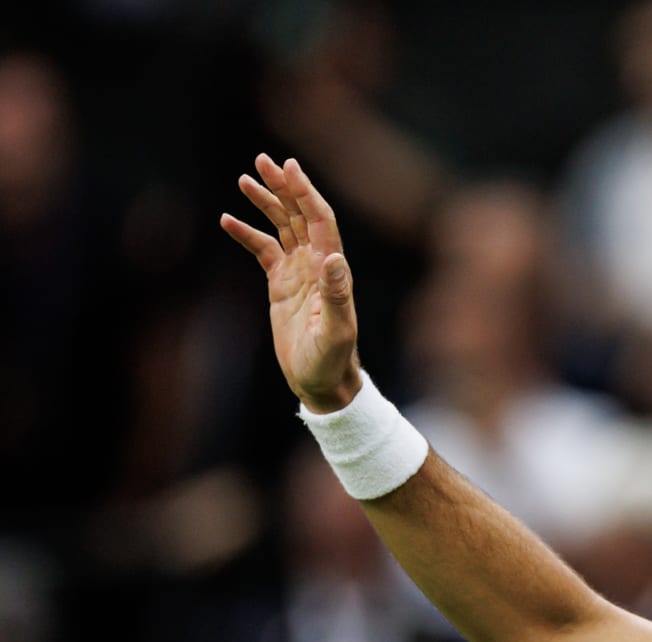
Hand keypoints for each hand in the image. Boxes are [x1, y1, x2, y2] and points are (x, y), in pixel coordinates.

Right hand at [220, 154, 361, 411]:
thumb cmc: (333, 361)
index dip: (305, 193)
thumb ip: (336, 295)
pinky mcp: (282, 285)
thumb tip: (334, 258)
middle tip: (263, 160)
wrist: (322, 382)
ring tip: (244, 179)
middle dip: (284, 187)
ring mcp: (299, 273)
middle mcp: (318, 265)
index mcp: (332, 270)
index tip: (289, 167)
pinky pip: (264, 251)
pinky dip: (247, 234)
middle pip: (300, 215)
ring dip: (266, 203)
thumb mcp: (335, 331)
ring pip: (282, 228)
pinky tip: (227, 219)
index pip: (319, 221)